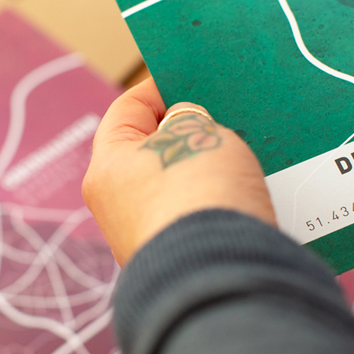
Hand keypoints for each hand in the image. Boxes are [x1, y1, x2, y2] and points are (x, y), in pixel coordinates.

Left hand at [82, 77, 276, 264]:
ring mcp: (146, 238)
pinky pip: (196, 219)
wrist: (219, 275)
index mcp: (107, 166)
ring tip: (245, 152)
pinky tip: (247, 193)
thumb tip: (186, 125)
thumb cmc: (200, 194)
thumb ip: (190, 120)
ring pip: (178, 187)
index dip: (161, 87)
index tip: (192, 78)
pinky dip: (217, 204)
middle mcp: (117, 206)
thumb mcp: (199, 133)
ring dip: (207, 170)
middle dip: (188, 132)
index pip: (127, 109)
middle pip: (153, 151)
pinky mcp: (178, 262)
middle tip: (225, 116)